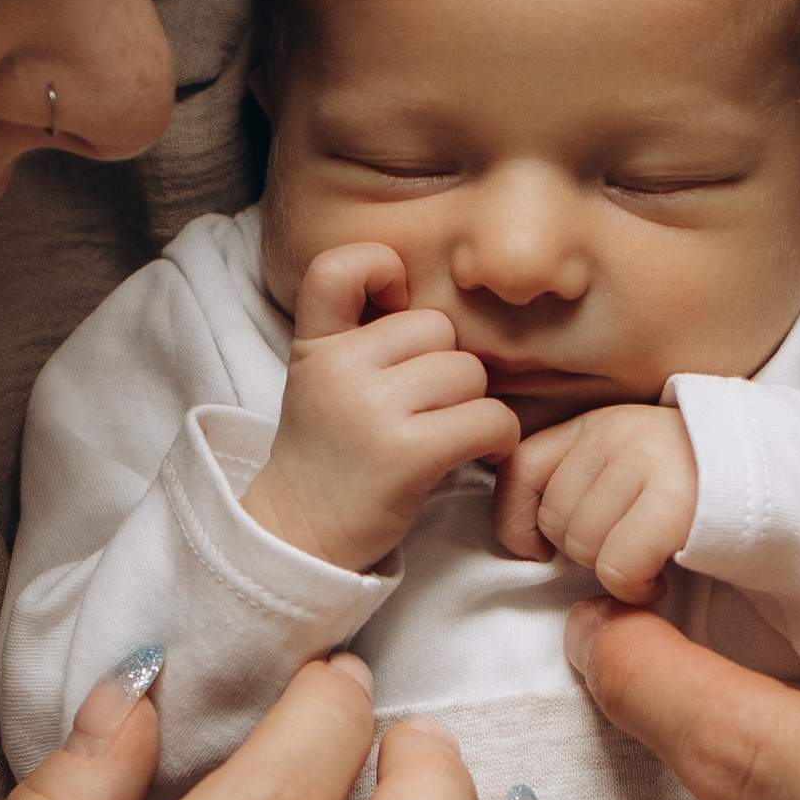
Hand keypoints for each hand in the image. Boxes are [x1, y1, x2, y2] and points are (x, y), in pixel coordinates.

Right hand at [244, 241, 519, 569]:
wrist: (302, 534)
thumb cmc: (330, 454)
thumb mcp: (319, 377)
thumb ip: (356, 330)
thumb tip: (424, 292)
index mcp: (316, 345)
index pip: (341, 266)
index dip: (380, 269)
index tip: (393, 306)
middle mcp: (340, 368)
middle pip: (438, 328)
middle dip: (444, 366)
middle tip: (422, 409)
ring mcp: (373, 409)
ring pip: (468, 372)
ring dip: (470, 404)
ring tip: (442, 434)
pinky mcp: (409, 453)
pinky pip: (489, 417)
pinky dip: (498, 437)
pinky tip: (478, 452)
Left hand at [494, 401, 697, 601]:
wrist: (780, 482)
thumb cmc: (696, 488)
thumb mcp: (628, 465)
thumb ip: (575, 480)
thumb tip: (523, 541)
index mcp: (597, 423)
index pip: (518, 468)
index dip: (516, 520)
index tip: (541, 548)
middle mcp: (617, 433)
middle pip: (554, 519)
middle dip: (584, 549)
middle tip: (628, 545)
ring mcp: (647, 462)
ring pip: (584, 546)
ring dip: (614, 570)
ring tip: (650, 557)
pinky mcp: (676, 501)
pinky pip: (618, 567)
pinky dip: (635, 588)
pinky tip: (659, 579)